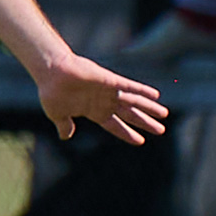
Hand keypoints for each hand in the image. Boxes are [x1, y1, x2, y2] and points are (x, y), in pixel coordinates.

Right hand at [36, 52, 168, 144]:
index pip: (115, 125)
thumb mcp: (58, 114)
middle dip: (146, 123)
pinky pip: (129, 86)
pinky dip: (142, 90)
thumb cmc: (52, 93)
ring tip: (164, 115)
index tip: (141, 141)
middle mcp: (105, 102)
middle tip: (161, 130)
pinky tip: (156, 95)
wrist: (51, 73)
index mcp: (94, 111)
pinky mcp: (109, 80)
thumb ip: (65, 125)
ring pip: (134, 102)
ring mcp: (108, 91)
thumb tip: (65, 136)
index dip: (127, 133)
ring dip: (149, 108)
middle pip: (130, 115)